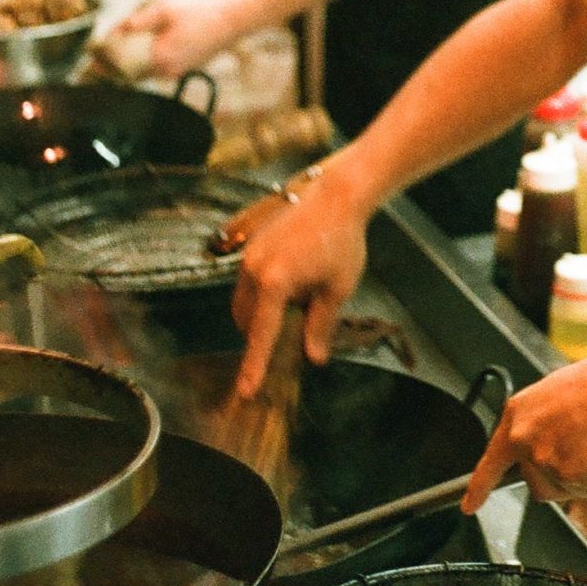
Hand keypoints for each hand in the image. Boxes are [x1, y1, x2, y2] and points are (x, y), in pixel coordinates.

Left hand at [115, 0, 244, 80]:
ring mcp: (179, 71)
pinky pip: (163, 66)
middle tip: (105, 53)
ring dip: (139, 60)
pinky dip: (155, 58)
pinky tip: (155, 43)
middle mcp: (168, 70)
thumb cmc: (203, 13)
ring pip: (149, 69)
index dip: (108, 63)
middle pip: (135, 71)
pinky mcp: (188, 67)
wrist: (234, 21)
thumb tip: (118, 29)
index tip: (94, 60)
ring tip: (125, 46)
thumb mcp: (166, 9)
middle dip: (121, 62)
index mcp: (160, 57)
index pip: (124, 66)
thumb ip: (138, 21)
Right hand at [230, 174, 370, 396]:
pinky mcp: (251, 245)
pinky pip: (249, 281)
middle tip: (296, 327)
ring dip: (263, 311)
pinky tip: (295, 277)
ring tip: (301, 296)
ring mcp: (248, 255)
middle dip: (262, 332)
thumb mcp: (337, 289)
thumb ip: (321, 325)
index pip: (260, 335)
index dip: (254, 366)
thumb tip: (314, 357)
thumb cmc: (341, 241)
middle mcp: (253, 269)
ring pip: (245, 300)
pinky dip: (264, 292)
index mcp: (274, 283)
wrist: (336, 195)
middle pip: (247, 319)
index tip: (246, 390)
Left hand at [461, 348, 586, 511]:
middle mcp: (525, 443)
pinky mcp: (571, 478)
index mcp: (517, 418)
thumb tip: (554, 448)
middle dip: (559, 476)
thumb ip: (542, 428)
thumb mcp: (555, 397)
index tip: (469, 505)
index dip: (478, 488)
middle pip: (537, 483)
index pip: (491, 462)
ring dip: (585, 477)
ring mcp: (546, 463)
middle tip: (584, 449)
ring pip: (565, 489)